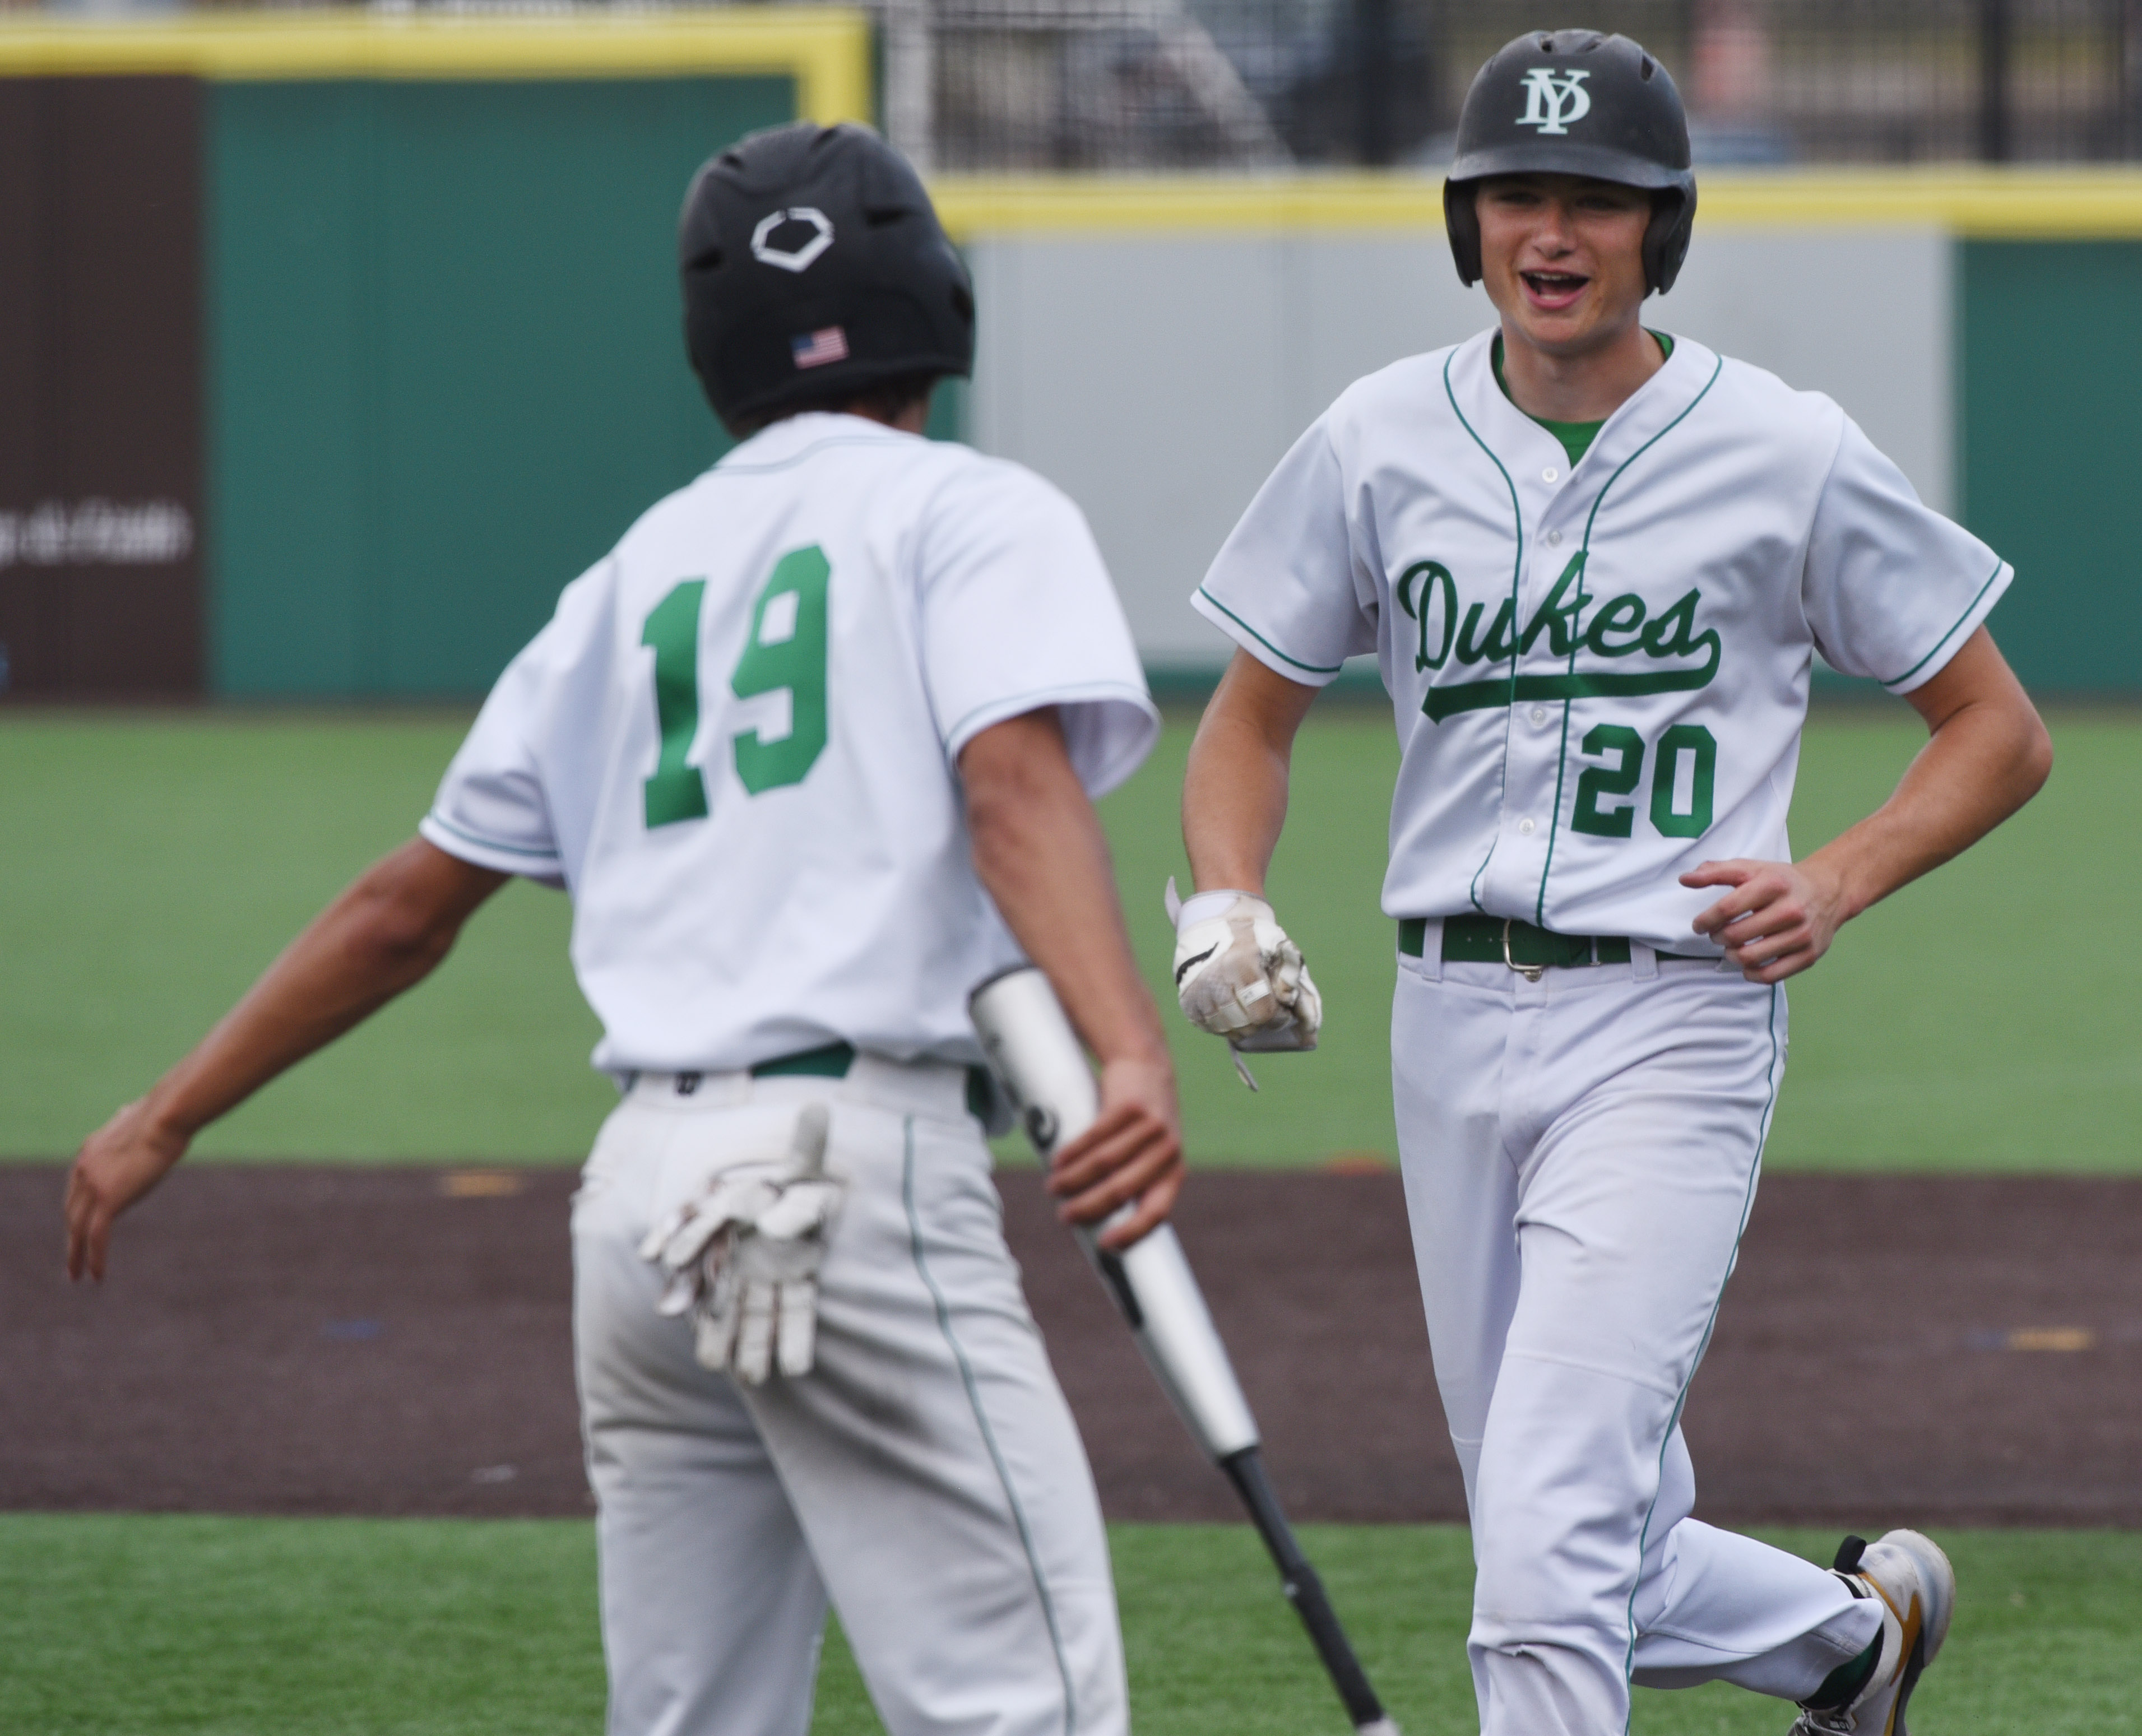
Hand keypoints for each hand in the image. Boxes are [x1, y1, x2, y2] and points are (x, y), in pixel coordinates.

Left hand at [66, 1098, 190, 1281]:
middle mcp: (84, 1169)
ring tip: (78, 1275)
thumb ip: (130, 1120)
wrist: (166, 1116)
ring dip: (75, 1255)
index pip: (77, 1187)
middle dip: (71, 1235)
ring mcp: (93, 1185)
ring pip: (77, 1229)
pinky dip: (94, 1258)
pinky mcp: (108, 1199)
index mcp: (90, 1151)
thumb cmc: (165, 1113)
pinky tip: (97, 1276)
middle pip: (71, 1211)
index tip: (81, 1225)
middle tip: (73, 1257)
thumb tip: (131, 1109)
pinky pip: (96, 1236)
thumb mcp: (141, 1117)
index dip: (78, 1209)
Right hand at [1046, 1053, 1183, 1250]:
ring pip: (1103, 1163)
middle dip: (1088, 1207)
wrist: (1145, 1067)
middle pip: (1121, 1189)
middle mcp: (1167, 1151)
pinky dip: (1072, 1152)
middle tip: (1064, 1216)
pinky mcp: (1129, 1106)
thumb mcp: (1150, 1154)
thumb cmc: (1141, 1124)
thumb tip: (1097, 1220)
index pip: (1156, 1211)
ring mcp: (1150, 1126)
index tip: (1106, 1245)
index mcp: (1174, 1172)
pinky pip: (1095, 1135)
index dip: (1132, 1232)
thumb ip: (1134, 1182)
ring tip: (1054, 1187)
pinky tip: (1058, 1161)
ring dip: (1073, 1180)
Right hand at [1172, 892, 1320, 1049]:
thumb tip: (1290, 1004)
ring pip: (1227, 1029)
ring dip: (1243, 1026)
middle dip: (1261, 1022)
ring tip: (1249, 1011)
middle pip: (1246, 1025)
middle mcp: (1215, 980)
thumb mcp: (1277, 947)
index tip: (1282, 1009)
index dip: (1278, 1017)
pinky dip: (1223, 1025)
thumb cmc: (1252, 938)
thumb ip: (1290, 976)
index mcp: (1241, 965)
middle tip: (1265, 1009)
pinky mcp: (1187, 999)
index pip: (1264, 1013)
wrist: (1214, 923)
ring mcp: (1198, 992)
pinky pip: (1208, 1027)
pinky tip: (1231, 1012)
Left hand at [1681, 856, 1850, 983]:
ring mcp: (1802, 934)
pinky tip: (1747, 964)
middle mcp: (1791, 910)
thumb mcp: (1750, 868)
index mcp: (1773, 885)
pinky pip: (1771, 976)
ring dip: (1731, 956)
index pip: (1728, 908)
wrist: (1828, 891)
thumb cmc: (1780, 881)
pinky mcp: (1809, 955)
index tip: (1700, 925)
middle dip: (1718, 938)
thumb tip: (1684, 879)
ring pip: (1750, 958)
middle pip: (1736, 935)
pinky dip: (1751, 974)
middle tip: (1717, 935)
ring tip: (1731, 948)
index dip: (1706, 920)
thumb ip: (1715, 872)